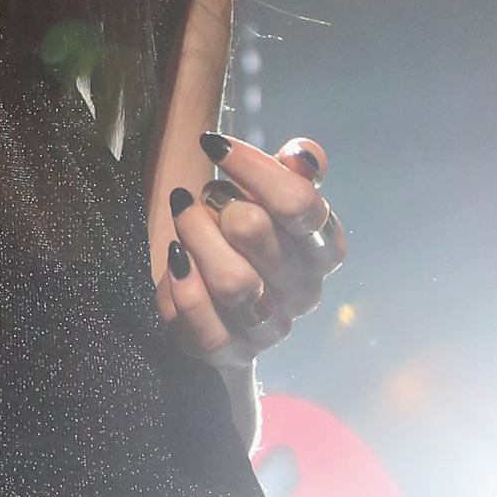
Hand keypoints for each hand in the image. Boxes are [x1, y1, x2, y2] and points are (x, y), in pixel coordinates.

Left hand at [160, 133, 346, 361]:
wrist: (219, 305)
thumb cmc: (247, 238)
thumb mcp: (267, 199)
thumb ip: (290, 174)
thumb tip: (304, 156)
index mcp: (322, 248)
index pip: (298, 202)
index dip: (251, 167)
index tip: (213, 144)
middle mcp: (304, 290)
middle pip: (256, 232)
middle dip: (218, 203)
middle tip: (202, 195)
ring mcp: (270, 327)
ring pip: (232, 281)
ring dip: (195, 236)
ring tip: (181, 214)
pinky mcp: (231, 352)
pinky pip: (204, 325)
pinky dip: (183, 286)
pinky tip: (175, 259)